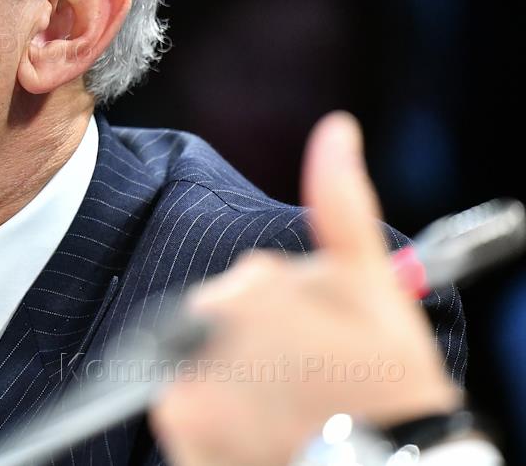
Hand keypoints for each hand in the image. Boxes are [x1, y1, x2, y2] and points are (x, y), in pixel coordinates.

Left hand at [149, 111, 462, 465]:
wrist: (382, 465)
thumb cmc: (382, 382)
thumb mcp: (372, 286)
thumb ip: (340, 206)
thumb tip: (335, 130)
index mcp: (239, 295)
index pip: (241, 288)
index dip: (282, 314)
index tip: (317, 343)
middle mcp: (196, 342)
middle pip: (213, 327)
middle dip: (254, 343)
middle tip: (305, 377)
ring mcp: (184, 396)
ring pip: (196, 369)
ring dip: (232, 381)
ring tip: (286, 406)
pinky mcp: (181, 440)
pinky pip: (186, 418)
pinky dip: (215, 423)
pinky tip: (259, 430)